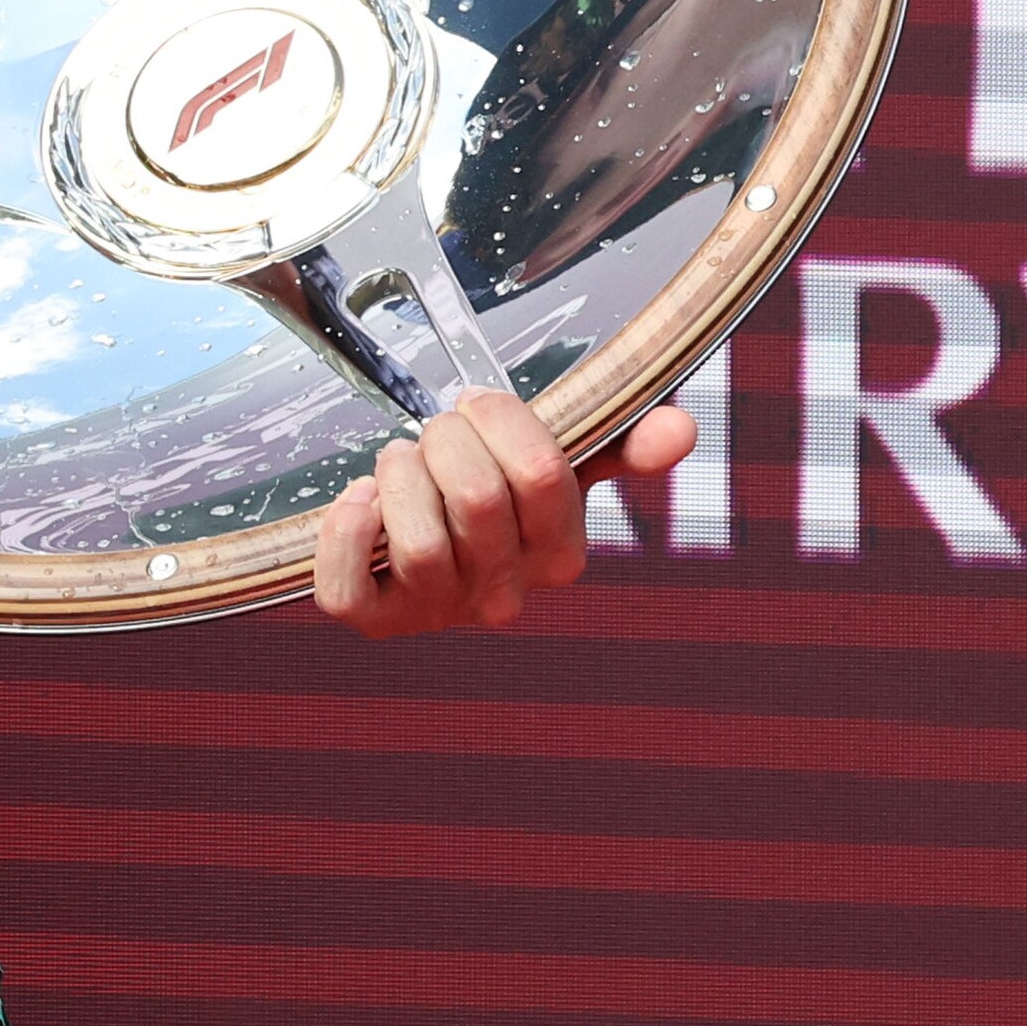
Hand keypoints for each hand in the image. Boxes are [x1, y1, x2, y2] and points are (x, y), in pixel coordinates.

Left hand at [310, 386, 693, 639]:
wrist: (407, 553)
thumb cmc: (485, 502)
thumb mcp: (554, 470)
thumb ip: (615, 446)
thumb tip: (681, 427)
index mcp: (560, 554)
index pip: (540, 472)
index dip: (498, 418)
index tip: (476, 404)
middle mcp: (506, 594)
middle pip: (478, 498)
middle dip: (444, 440)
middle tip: (434, 434)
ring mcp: (437, 612)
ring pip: (421, 542)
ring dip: (398, 477)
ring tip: (400, 464)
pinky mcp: (372, 621)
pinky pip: (349, 585)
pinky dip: (345, 528)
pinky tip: (360, 498)